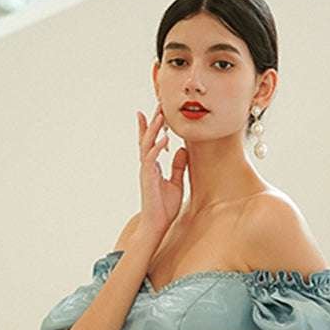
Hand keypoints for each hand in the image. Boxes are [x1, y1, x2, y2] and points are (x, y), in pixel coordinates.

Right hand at [136, 106, 186, 240]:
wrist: (157, 225)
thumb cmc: (164, 208)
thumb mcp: (177, 183)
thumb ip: (179, 166)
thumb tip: (183, 150)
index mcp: (153, 166)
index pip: (150, 142)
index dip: (151, 126)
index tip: (155, 111)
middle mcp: (147, 166)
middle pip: (147, 138)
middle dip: (152, 121)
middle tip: (158, 104)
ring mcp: (146, 171)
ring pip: (148, 145)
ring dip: (154, 129)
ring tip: (160, 115)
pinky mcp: (147, 178)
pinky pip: (152, 159)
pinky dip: (158, 148)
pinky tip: (165, 139)